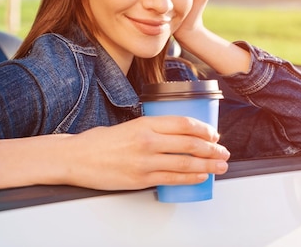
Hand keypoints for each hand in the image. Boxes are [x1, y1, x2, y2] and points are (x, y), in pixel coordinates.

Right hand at [62, 116, 229, 189]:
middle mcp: (148, 140)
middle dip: (212, 148)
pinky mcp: (140, 179)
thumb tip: (177, 136)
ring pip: (185, 163)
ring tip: (220, 166)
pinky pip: (172, 178)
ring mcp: (145, 161)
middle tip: (223, 151)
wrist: (76, 158)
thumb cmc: (100, 141)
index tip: (214, 133)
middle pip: (190, 143)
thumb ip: (152, 129)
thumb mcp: (129, 125)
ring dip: (208, 165)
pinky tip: (201, 176)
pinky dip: (191, 177)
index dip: (204, 129)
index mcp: (145, 122)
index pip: (183, 123)